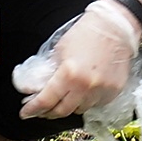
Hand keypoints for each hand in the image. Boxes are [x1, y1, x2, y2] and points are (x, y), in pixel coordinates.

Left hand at [18, 0, 141, 119]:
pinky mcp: (113, 92)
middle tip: (41, 110)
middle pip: (62, 111)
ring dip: (69, 105)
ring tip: (65, 96)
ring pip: (79, 109)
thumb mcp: (60, 50)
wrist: (115, 28)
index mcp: (69, 74)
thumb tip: (36, 88)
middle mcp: (86, 87)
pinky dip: (86, 100)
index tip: (26, 112)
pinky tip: (84, 90)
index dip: (32, 109)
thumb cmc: (88, 33)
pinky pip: (95, 104)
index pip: (46, 100)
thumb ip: (48, 71)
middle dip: (48, 112)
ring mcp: (101, 91)